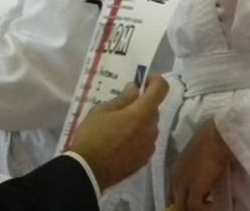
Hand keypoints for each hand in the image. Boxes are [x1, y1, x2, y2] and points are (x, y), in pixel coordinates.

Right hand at [68, 75, 168, 189]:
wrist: (89, 170)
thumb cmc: (93, 135)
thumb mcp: (102, 110)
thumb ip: (123, 98)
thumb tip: (135, 89)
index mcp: (143, 113)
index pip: (161, 89)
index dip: (155, 80)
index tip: (143, 80)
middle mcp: (152, 129)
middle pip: (154, 109)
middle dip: (142, 104)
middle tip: (122, 106)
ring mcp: (149, 146)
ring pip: (150, 126)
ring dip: (140, 122)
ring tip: (119, 126)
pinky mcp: (144, 160)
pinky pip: (145, 141)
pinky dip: (138, 137)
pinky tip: (121, 141)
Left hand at [166, 120, 232, 209]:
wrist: (215, 137)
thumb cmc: (210, 145)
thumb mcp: (197, 162)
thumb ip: (195, 175)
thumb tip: (204, 189)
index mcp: (175, 171)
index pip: (172, 193)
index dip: (181, 201)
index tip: (195, 203)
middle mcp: (175, 178)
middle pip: (175, 201)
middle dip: (186, 207)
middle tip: (203, 206)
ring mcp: (183, 183)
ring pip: (182, 205)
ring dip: (196, 208)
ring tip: (210, 206)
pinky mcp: (194, 188)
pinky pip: (194, 207)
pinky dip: (204, 209)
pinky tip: (215, 204)